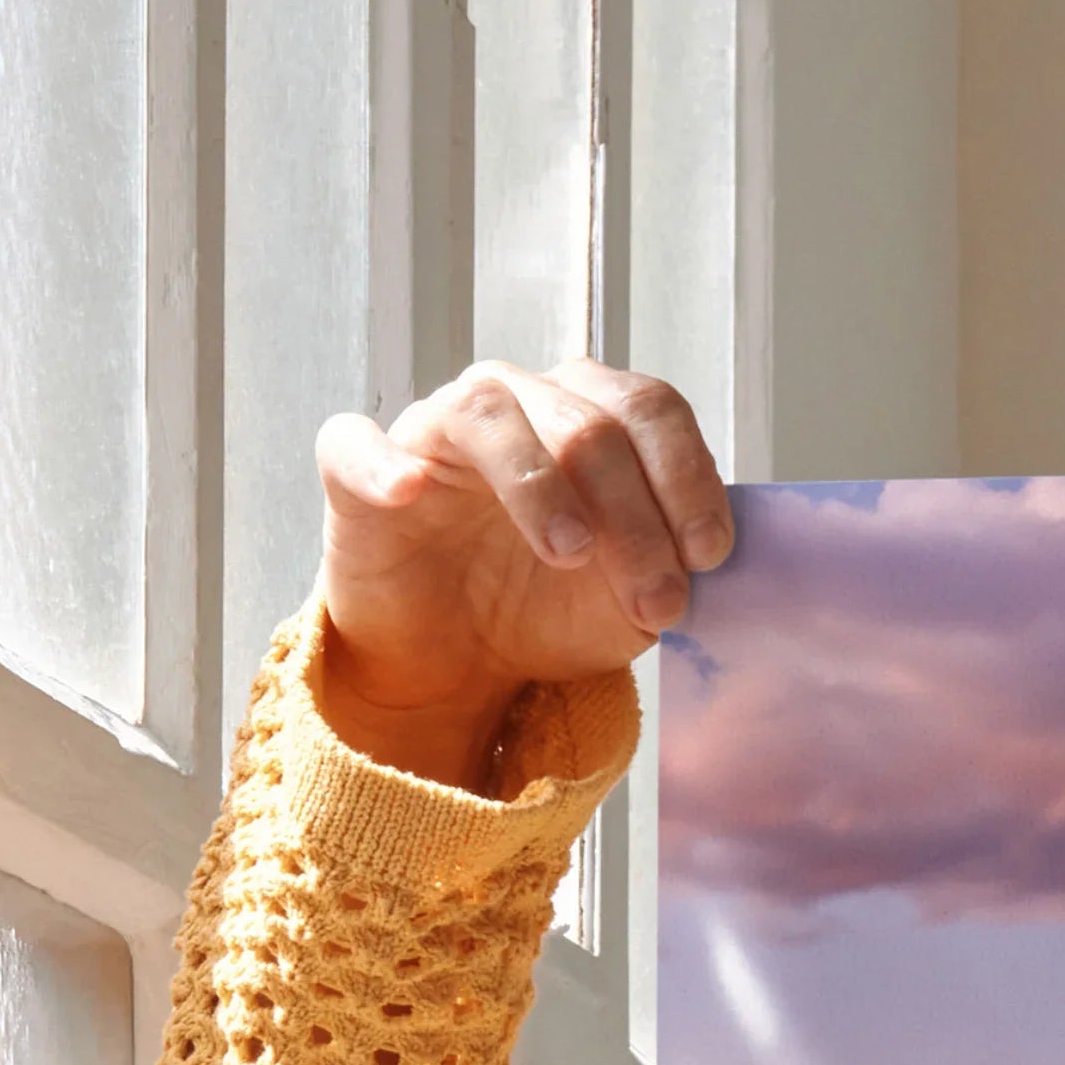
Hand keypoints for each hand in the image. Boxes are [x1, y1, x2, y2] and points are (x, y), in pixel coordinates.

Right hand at [311, 361, 731, 789]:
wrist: (458, 660)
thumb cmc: (546, 608)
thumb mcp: (630, 600)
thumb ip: (671, 567)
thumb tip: (704, 559)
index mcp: (589, 417)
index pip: (649, 409)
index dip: (687, 476)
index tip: (708, 555)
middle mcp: (517, 403)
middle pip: (587, 423)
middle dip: (635, 516)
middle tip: (657, 600)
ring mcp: (435, 430)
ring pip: (489, 414)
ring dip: (540, 485)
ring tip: (571, 554)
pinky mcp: (357, 471)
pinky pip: (356, 443)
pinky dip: (382, 463)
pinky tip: (409, 492)